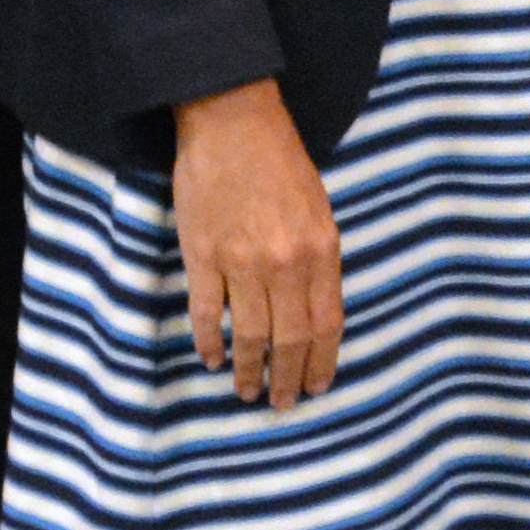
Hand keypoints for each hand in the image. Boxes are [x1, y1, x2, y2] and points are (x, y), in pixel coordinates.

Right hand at [172, 82, 343, 405]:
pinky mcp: (201, 255)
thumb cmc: (282, 165)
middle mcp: (286, 263)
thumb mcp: (321, 212)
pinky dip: (210, 342)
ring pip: (249, 334)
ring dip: (249, 369)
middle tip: (281, 404)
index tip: (316, 387)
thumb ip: (320, 263)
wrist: (234, 125)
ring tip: (247, 392)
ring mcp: (241, 262)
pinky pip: (206, 312)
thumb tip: (315, 314)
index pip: (327, 323)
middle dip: (287, 378)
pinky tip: (214, 359)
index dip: (321, 362)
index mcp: (322, 251)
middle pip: (291, 338)